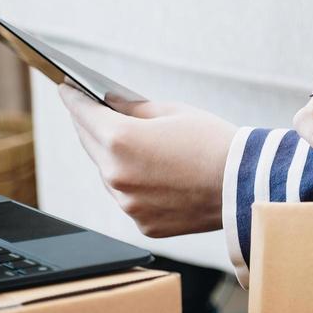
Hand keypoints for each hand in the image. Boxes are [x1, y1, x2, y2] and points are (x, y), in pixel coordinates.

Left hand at [59, 85, 236, 237]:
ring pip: (108, 174)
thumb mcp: (171, 112)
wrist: (246, 186)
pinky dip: (133, 184)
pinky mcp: (143, 223)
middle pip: (90, 144)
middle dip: (90, 125)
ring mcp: (128, 204)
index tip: (67, 89)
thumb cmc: (213, 142)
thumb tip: (108, 104)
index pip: (83, 113)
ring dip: (111, 158)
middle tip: (89, 111)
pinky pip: (128, 198)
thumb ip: (132, 108)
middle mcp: (116, 175)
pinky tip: (147, 171)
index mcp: (120, 141)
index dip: (73, 98)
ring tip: (120, 142)